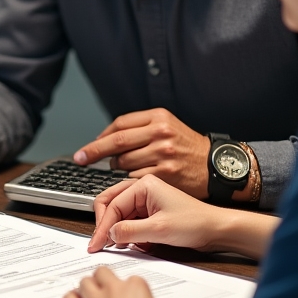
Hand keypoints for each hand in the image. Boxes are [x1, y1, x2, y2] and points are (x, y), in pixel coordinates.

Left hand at [74, 108, 209, 198]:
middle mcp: (160, 132)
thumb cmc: (187, 147)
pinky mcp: (165, 174)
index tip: (87, 147)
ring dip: (116, 167)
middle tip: (81, 158)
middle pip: (117, 142)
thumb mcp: (168, 125)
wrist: (216, 166)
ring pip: (124, 162)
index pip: (119, 124)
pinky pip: (135, 178)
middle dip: (94, 152)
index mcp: (159, 117)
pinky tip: (133, 179)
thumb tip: (105, 138)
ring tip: (122, 168)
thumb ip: (140, 128)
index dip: (100, 137)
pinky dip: (129, 180)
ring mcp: (163, 153)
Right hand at [88, 174, 229, 252]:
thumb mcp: (159, 230)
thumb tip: (109, 234)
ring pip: (120, 215)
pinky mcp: (150, 212)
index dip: (102, 227)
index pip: (112, 205)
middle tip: (99, 244)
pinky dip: (130, 234)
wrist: (217, 230)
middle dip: (105, 225)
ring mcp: (146, 201)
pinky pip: (131, 222)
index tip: (96, 244)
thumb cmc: (195, 223)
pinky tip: (136, 244)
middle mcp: (142, 189)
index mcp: (143, 185)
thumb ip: (130, 231)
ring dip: (118, 231)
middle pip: (110, 204)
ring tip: (119, 245)